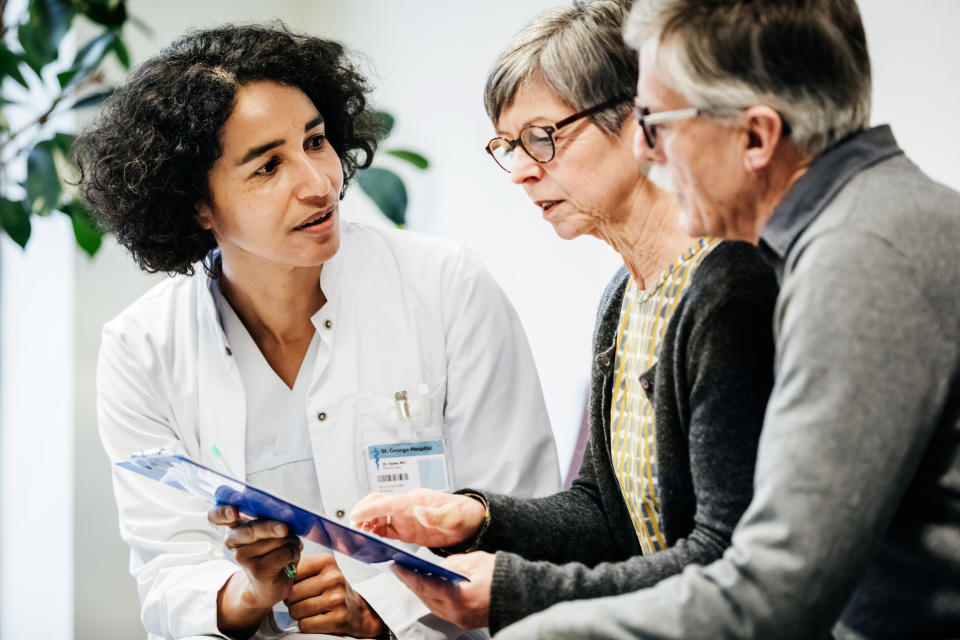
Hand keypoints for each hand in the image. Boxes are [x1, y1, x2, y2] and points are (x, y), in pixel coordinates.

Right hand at [209, 504, 301, 636]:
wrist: (267, 585)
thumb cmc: (270, 551)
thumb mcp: (268, 531)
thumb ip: (271, 520)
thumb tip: (287, 517)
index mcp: (234, 526)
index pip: (216, 515)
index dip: (223, 512)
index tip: (234, 513)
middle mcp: (233, 540)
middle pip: (252, 529)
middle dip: (271, 527)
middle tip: (284, 529)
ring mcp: (243, 557)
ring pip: (276, 539)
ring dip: (291, 542)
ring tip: (289, 548)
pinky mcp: (257, 570)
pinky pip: (284, 553)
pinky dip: (294, 553)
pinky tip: (290, 560)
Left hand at [285, 553, 385, 636]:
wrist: (357, 611)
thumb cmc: (330, 590)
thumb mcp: (319, 571)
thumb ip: (299, 569)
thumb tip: (277, 574)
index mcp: (327, 561)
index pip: (291, 573)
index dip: (288, 583)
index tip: (298, 585)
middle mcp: (334, 578)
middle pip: (291, 594)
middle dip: (292, 601)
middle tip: (304, 600)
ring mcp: (337, 599)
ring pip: (295, 611)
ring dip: (298, 614)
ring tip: (311, 609)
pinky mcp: (338, 619)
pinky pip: (305, 625)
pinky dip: (306, 624)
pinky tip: (317, 618)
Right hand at [351, 489, 485, 547]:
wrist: (471, 522)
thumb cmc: (465, 515)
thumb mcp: (455, 516)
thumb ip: (437, 514)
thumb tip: (418, 510)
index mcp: (416, 500)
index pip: (387, 502)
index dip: (369, 509)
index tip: (355, 515)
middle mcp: (407, 506)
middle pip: (377, 504)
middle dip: (362, 512)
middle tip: (351, 527)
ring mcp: (405, 517)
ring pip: (378, 516)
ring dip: (365, 523)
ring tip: (356, 535)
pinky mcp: (406, 529)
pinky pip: (385, 528)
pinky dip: (373, 532)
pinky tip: (368, 539)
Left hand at [392, 551, 493, 629]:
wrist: (523, 595)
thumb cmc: (502, 577)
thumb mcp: (476, 561)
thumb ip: (453, 564)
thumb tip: (440, 567)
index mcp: (456, 597)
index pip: (424, 584)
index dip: (407, 575)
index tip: (396, 566)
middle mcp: (455, 612)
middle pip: (425, 597)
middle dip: (412, 583)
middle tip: (401, 569)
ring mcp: (459, 620)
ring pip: (432, 605)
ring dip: (422, 591)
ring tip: (414, 576)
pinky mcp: (464, 621)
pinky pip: (441, 609)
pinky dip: (433, 597)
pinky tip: (432, 587)